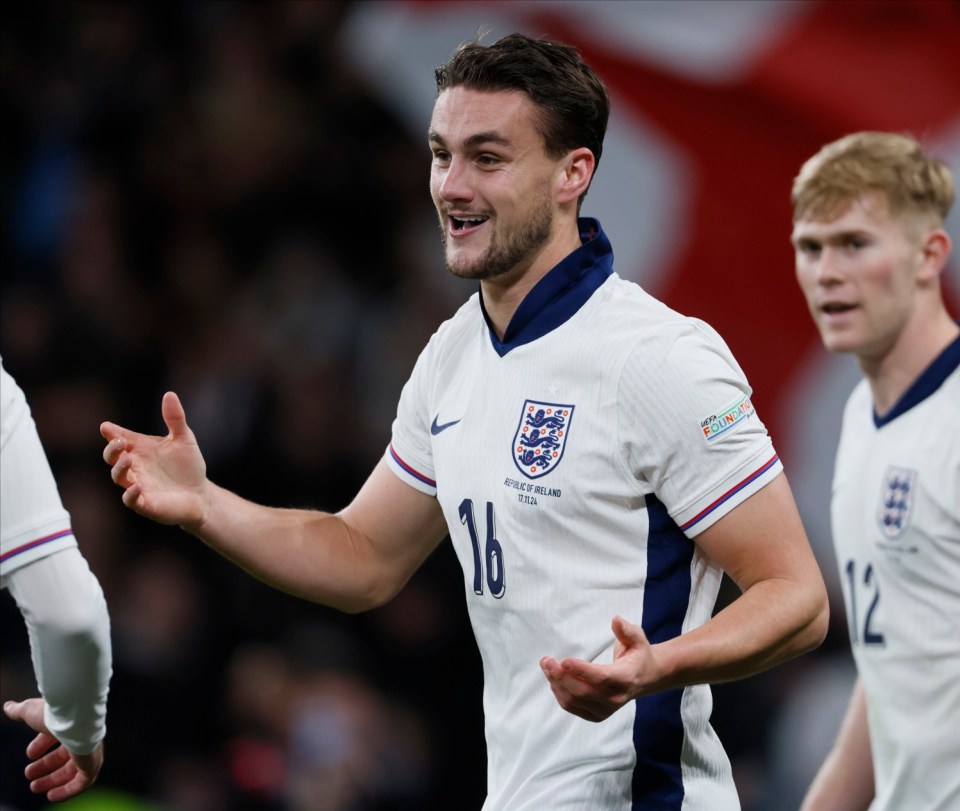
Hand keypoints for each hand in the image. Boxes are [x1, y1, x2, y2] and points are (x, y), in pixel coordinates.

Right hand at [3, 698, 103, 801]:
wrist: (75, 714)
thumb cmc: (55, 712)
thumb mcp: (30, 711)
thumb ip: (20, 710)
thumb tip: (9, 707)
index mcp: (68, 723)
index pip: (56, 736)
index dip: (41, 746)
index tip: (29, 755)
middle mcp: (81, 736)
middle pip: (63, 755)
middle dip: (45, 767)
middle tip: (29, 775)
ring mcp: (89, 750)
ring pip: (71, 770)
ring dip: (52, 780)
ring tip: (35, 787)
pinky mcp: (92, 763)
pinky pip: (82, 782)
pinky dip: (67, 790)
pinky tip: (52, 795)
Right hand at [101, 391, 207, 530]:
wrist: (201, 494)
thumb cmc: (188, 467)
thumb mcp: (184, 439)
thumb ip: (175, 419)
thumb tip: (170, 394)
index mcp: (140, 449)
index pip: (120, 438)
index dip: (112, 433)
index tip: (106, 427)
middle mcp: (135, 467)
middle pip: (112, 458)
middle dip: (112, 450)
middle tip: (120, 442)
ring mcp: (138, 485)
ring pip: (119, 477)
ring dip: (120, 468)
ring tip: (128, 459)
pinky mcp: (145, 504)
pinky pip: (131, 500)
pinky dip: (131, 494)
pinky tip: (137, 486)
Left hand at [540, 615, 657, 721]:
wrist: (645, 678)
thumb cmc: (637, 654)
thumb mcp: (637, 638)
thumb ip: (626, 630)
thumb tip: (615, 619)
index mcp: (626, 678)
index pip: (601, 678)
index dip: (581, 670)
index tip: (563, 660)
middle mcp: (615, 698)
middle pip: (582, 692)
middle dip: (561, 676)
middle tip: (546, 660)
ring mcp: (605, 709)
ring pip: (573, 701)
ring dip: (556, 684)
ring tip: (546, 666)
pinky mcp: (596, 715)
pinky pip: (572, 707)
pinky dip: (559, 693)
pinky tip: (553, 678)